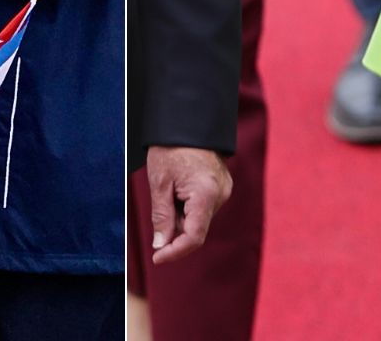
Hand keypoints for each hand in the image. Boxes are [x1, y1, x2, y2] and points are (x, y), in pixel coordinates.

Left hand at [145, 146, 232, 264]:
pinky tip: (179, 189)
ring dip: (181, 216)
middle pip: (196, 229)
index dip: (175, 252)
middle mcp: (220, 195)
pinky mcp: (222, 187)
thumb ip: (162, 217)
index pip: (194, 237)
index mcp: (206, 194)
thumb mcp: (159, 183)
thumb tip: (160, 245)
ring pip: (199, 219)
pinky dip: (189, 207)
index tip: (157, 258)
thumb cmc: (170, 148)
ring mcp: (224, 191)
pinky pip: (204, 207)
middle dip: (175, 229)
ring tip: (170, 189)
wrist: (186, 122)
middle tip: (160, 206)